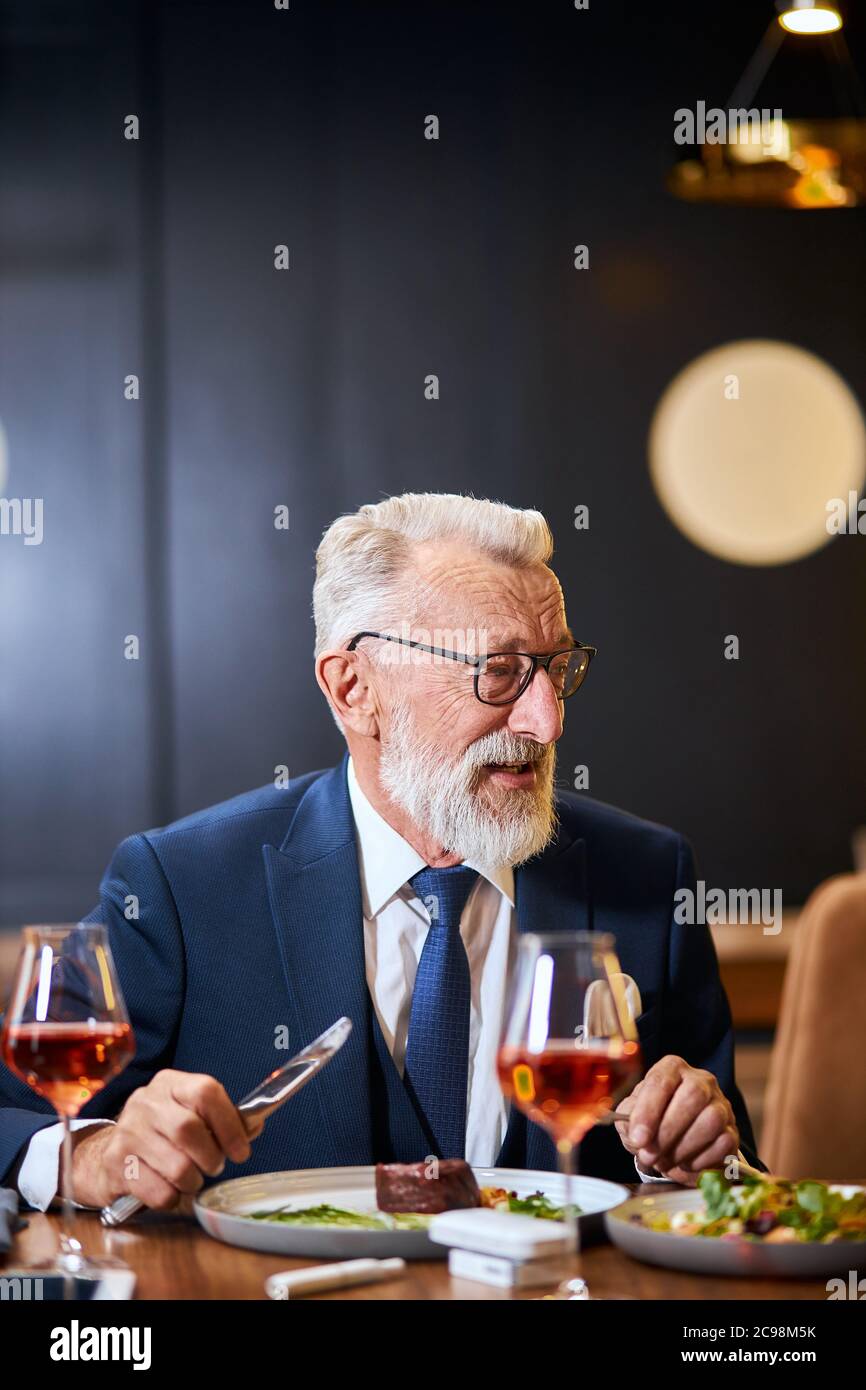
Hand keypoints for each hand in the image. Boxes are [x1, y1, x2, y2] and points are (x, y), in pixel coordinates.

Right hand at [66, 1070, 265, 1210]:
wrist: (106, 1152)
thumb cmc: (161, 1134)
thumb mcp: (190, 1115)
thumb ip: (223, 1120)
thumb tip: (254, 1125)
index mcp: (170, 1084)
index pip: (206, 1092)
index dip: (230, 1124)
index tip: (241, 1152)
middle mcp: (146, 1102)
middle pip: (188, 1129)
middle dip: (210, 1157)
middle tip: (215, 1166)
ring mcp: (127, 1132)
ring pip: (176, 1166)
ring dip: (193, 1181)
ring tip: (192, 1179)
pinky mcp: (116, 1164)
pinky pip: (158, 1192)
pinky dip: (172, 1198)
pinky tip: (170, 1190)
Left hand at [613, 1054, 738, 1186]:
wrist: (676, 1139)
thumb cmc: (652, 1120)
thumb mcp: (632, 1115)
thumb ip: (628, 1120)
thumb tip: (636, 1134)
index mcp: (672, 1069)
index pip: (661, 1081)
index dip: (648, 1111)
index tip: (638, 1138)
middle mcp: (701, 1081)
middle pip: (692, 1097)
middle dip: (667, 1132)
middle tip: (649, 1155)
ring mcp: (721, 1105)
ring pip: (711, 1120)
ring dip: (683, 1148)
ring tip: (665, 1161)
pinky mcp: (732, 1131)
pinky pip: (724, 1144)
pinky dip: (701, 1160)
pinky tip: (685, 1164)